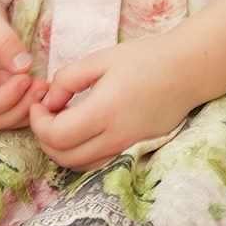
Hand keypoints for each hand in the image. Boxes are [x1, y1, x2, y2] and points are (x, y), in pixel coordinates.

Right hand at [0, 0, 35, 127]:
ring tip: (44, 87)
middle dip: (18, 109)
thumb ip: (3, 41)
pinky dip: (26, 101)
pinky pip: (10, 104)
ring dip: (25, 109)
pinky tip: (41, 85)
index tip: (26, 79)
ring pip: (1, 117)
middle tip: (42, 87)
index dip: (5, 99)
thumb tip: (24, 67)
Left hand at [28, 38, 201, 171]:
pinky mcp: (136, 151)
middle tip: (45, 113)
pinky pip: (98, 164)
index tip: (39, 104)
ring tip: (61, 121)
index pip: (56, 136)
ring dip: (61, 149)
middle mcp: (116, 138)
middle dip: (44, 137)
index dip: (38, 122)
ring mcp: (128, 149)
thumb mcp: (100, 59)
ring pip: (79, 166)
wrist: (188, 71)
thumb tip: (48, 102)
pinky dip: (80, 154)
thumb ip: (67, 79)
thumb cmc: (145, 59)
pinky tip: (81, 130)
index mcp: (104, 112)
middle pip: (63, 157)